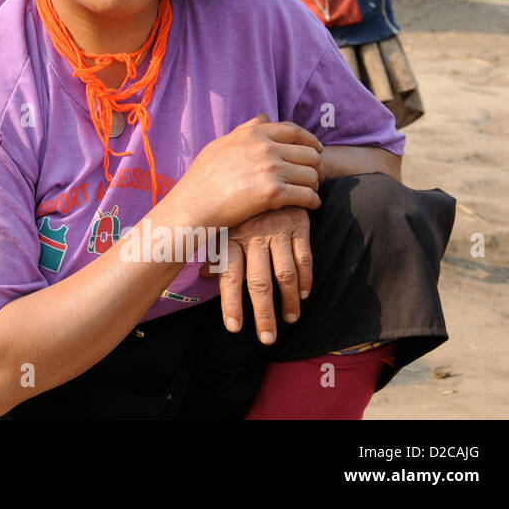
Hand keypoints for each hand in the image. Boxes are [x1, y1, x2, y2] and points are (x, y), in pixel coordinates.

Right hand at [160, 114, 323, 231]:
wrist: (192, 205)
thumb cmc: (202, 178)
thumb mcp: (220, 145)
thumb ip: (245, 130)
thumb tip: (264, 117)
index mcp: (253, 134)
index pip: (294, 131)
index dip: (311, 141)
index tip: (317, 151)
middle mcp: (264, 148)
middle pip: (309, 154)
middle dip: (316, 167)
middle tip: (313, 178)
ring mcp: (269, 170)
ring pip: (312, 175)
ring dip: (314, 185)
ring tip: (309, 192)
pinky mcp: (273, 194)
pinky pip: (308, 195)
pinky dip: (313, 201)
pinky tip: (310, 205)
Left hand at [209, 206, 313, 344]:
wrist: (266, 170)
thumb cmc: (239, 206)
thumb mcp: (222, 223)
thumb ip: (216, 251)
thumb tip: (202, 276)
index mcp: (230, 236)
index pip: (228, 276)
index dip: (230, 303)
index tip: (234, 328)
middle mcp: (252, 235)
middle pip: (258, 282)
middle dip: (263, 313)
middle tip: (267, 339)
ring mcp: (277, 230)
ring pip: (285, 274)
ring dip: (289, 301)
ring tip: (290, 320)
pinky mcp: (298, 225)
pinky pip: (304, 257)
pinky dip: (306, 279)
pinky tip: (303, 294)